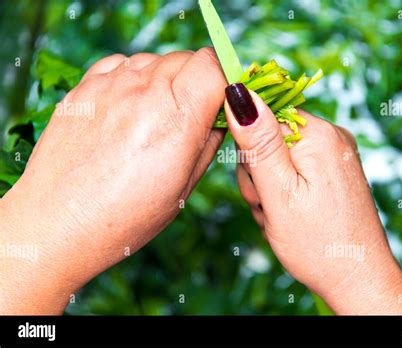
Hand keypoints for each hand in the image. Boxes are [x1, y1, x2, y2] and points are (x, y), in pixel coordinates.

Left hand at [0, 48, 225, 313]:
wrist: (58, 224)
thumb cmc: (124, 216)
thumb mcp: (182, 188)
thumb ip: (208, 144)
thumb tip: (221, 118)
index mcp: (176, 119)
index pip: (212, 65)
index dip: (222, 80)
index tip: (220, 101)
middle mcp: (143, 91)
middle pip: (186, 58)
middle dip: (197, 80)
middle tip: (189, 114)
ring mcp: (110, 86)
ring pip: (154, 60)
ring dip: (165, 79)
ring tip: (155, 116)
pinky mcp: (84, 88)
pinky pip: (121, 64)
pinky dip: (134, 78)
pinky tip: (130, 107)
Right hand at [224, 83, 401, 314]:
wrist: (356, 279)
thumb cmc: (318, 244)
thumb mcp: (278, 193)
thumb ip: (257, 143)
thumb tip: (238, 93)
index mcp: (319, 135)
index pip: (262, 117)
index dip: (250, 153)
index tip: (259, 186)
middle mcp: (331, 137)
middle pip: (268, 139)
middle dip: (259, 176)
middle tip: (270, 207)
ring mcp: (334, 156)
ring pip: (277, 158)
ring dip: (268, 189)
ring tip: (281, 216)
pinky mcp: (333, 172)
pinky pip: (293, 171)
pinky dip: (284, 193)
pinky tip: (291, 216)